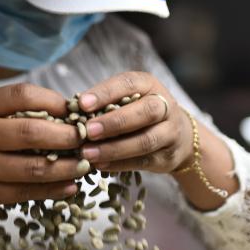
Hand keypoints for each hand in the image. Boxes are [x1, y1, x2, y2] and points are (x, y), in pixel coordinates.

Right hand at [0, 83, 86, 216]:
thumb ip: (5, 110)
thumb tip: (58, 110)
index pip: (20, 95)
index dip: (53, 100)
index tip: (73, 108)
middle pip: (33, 133)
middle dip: (69, 136)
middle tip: (89, 137)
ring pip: (35, 169)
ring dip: (68, 167)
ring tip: (87, 163)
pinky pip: (26, 193)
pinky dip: (53, 190)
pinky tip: (70, 186)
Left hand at [76, 71, 192, 173]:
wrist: (179, 137)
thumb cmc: (139, 112)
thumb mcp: (128, 99)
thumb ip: (105, 103)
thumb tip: (70, 111)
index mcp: (150, 85)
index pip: (128, 84)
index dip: (105, 93)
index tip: (81, 103)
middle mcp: (165, 106)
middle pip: (145, 112)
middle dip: (114, 122)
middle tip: (88, 131)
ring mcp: (170, 132)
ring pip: (145, 141)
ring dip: (114, 148)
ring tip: (88, 153)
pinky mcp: (168, 156)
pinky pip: (143, 161)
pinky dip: (119, 164)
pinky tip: (99, 165)